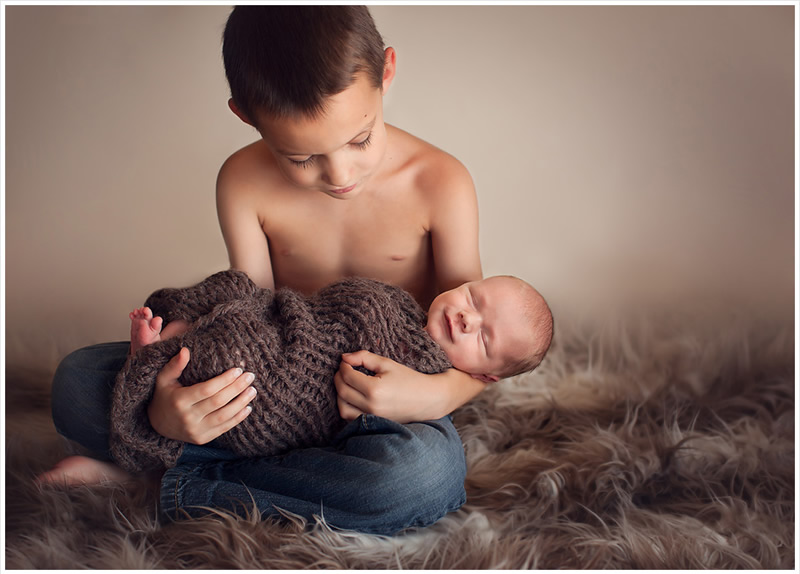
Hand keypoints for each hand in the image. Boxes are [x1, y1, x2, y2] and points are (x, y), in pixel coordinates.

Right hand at [147, 347, 255, 443]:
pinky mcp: (202, 439)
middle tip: (250, 376)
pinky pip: (224, 428)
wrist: (157, 425)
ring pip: (224, 416)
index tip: (238, 370)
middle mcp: (187, 417)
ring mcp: (195, 431)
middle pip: (218, 402)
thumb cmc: (164, 396)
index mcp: (179, 401)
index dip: (224, 380)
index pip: (207, 389)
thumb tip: (186, 349)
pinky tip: (248, 407)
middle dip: (237, 388)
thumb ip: (175, 365)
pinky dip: (238, 418)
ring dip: (241, 403)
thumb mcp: (164, 379)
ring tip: (252, 390)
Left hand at [334, 350, 485, 422]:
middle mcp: (371, 406)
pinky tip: (353, 397)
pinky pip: (351, 418)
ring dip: (340, 395)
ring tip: (347, 384)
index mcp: (374, 389)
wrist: (428, 399)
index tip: (346, 362)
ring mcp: (372, 417)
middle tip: (344, 370)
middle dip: (338, 378)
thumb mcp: (387, 363)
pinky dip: (347, 407)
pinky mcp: (374, 423)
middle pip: (342, 392)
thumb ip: (364, 358)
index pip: (347, 376)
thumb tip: (344, 357)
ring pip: (342, 408)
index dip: (343, 367)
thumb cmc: (409, 378)